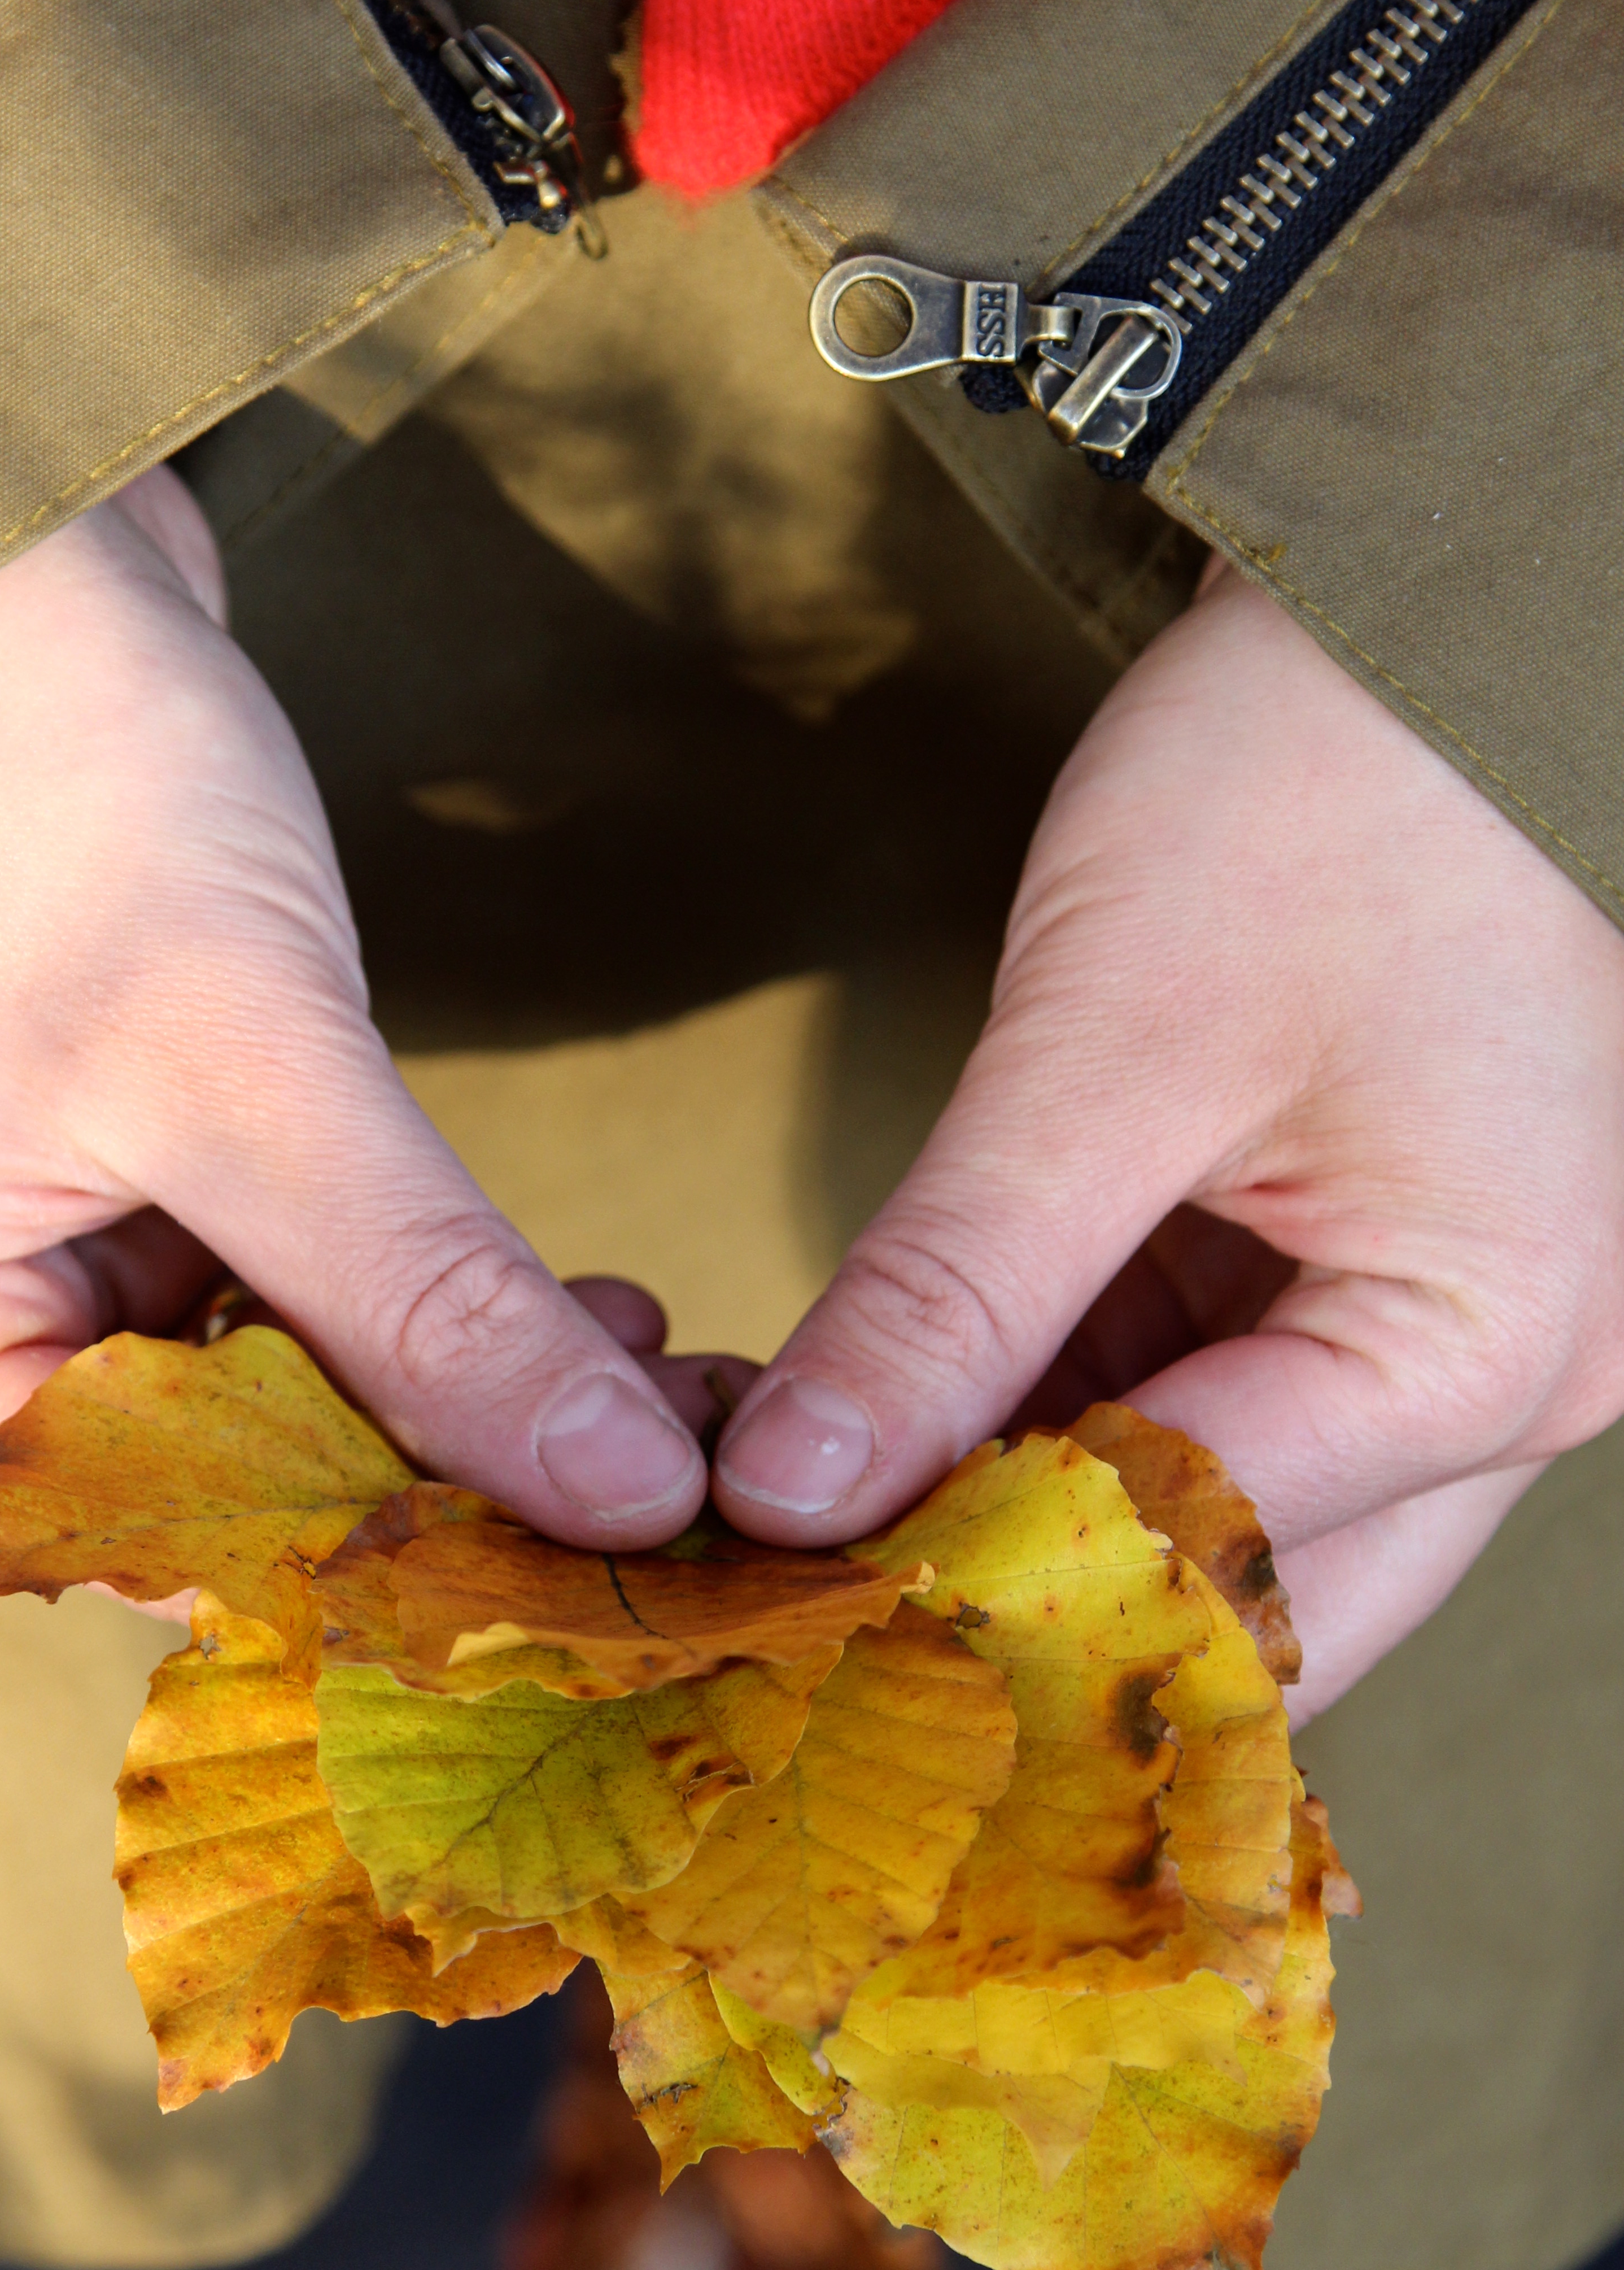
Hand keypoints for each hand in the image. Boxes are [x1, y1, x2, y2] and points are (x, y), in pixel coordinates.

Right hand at [0, 471, 725, 1544]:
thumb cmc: (31, 768)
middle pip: (211, 1462)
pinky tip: (552, 1295)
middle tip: (665, 1454)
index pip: (154, 1536)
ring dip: (441, 1364)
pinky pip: (243, 1263)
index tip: (604, 1568)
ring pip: (251, 1367)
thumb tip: (619, 1496)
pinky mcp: (60, 1137)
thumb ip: (430, 1303)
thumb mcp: (249, 1063)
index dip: (393, 1556)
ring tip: (640, 1359)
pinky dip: (389, 1280)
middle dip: (441, 1452)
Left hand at [711, 562, 1623, 1721]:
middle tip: (792, 1636)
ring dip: (1011, 1533)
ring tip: (802, 1534)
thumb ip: (952, 1295)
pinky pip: (1190, 1418)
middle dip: (1014, 1629)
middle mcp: (1497, 1390)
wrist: (1416, 633)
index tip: (772, 1624)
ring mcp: (1432, 1345)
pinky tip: (885, 1434)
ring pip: (1200, 1529)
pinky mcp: (1352, 1289)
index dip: (971, 1605)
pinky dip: (1041, 1437)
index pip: (1197, 1560)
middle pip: (1238, 1612)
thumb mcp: (1108, 1051)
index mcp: (1482, 1351)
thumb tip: (789, 1494)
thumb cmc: (1317, 795)